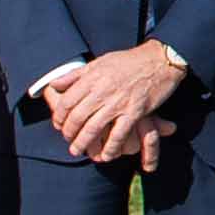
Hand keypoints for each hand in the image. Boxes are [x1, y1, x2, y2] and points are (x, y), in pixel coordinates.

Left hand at [46, 42, 183, 166]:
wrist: (160, 60)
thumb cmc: (129, 61)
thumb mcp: (99, 62)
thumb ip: (76, 75)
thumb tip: (54, 84)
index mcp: (92, 77)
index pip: (67, 101)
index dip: (60, 116)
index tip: (59, 125)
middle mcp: (102, 90)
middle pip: (77, 117)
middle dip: (69, 132)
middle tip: (68, 140)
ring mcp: (118, 102)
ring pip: (94, 128)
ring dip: (83, 143)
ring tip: (78, 150)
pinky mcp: (135, 112)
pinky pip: (118, 134)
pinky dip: (110, 148)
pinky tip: (106, 155)